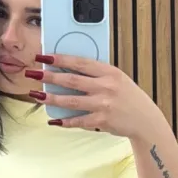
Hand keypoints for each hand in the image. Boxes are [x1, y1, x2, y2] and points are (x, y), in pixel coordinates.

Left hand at [26, 57, 160, 140]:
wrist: (145, 120)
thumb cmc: (128, 97)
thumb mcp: (117, 79)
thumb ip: (96, 74)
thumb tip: (68, 70)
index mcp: (109, 72)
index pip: (80, 62)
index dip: (60, 59)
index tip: (43, 56)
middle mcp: (106, 87)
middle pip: (71, 80)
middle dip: (48, 76)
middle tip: (32, 73)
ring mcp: (103, 105)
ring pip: (71, 101)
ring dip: (51, 98)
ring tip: (35, 95)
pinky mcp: (102, 121)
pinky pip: (78, 120)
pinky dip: (65, 121)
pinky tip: (53, 120)